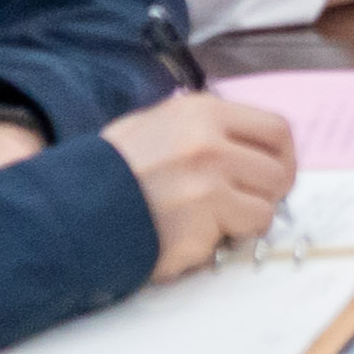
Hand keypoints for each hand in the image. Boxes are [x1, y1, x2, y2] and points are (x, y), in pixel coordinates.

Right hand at [101, 89, 303, 282]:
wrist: (70, 210)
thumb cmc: (113, 172)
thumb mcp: (157, 126)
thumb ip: (206, 130)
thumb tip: (253, 150)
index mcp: (202, 112)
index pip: (276, 130)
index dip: (282, 158)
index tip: (273, 176)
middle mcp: (209, 141)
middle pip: (278, 171)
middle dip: (268, 194)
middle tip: (246, 208)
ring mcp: (208, 182)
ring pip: (265, 207)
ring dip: (245, 221)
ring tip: (211, 223)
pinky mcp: (202, 220)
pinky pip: (240, 234)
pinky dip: (223, 241)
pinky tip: (192, 236)